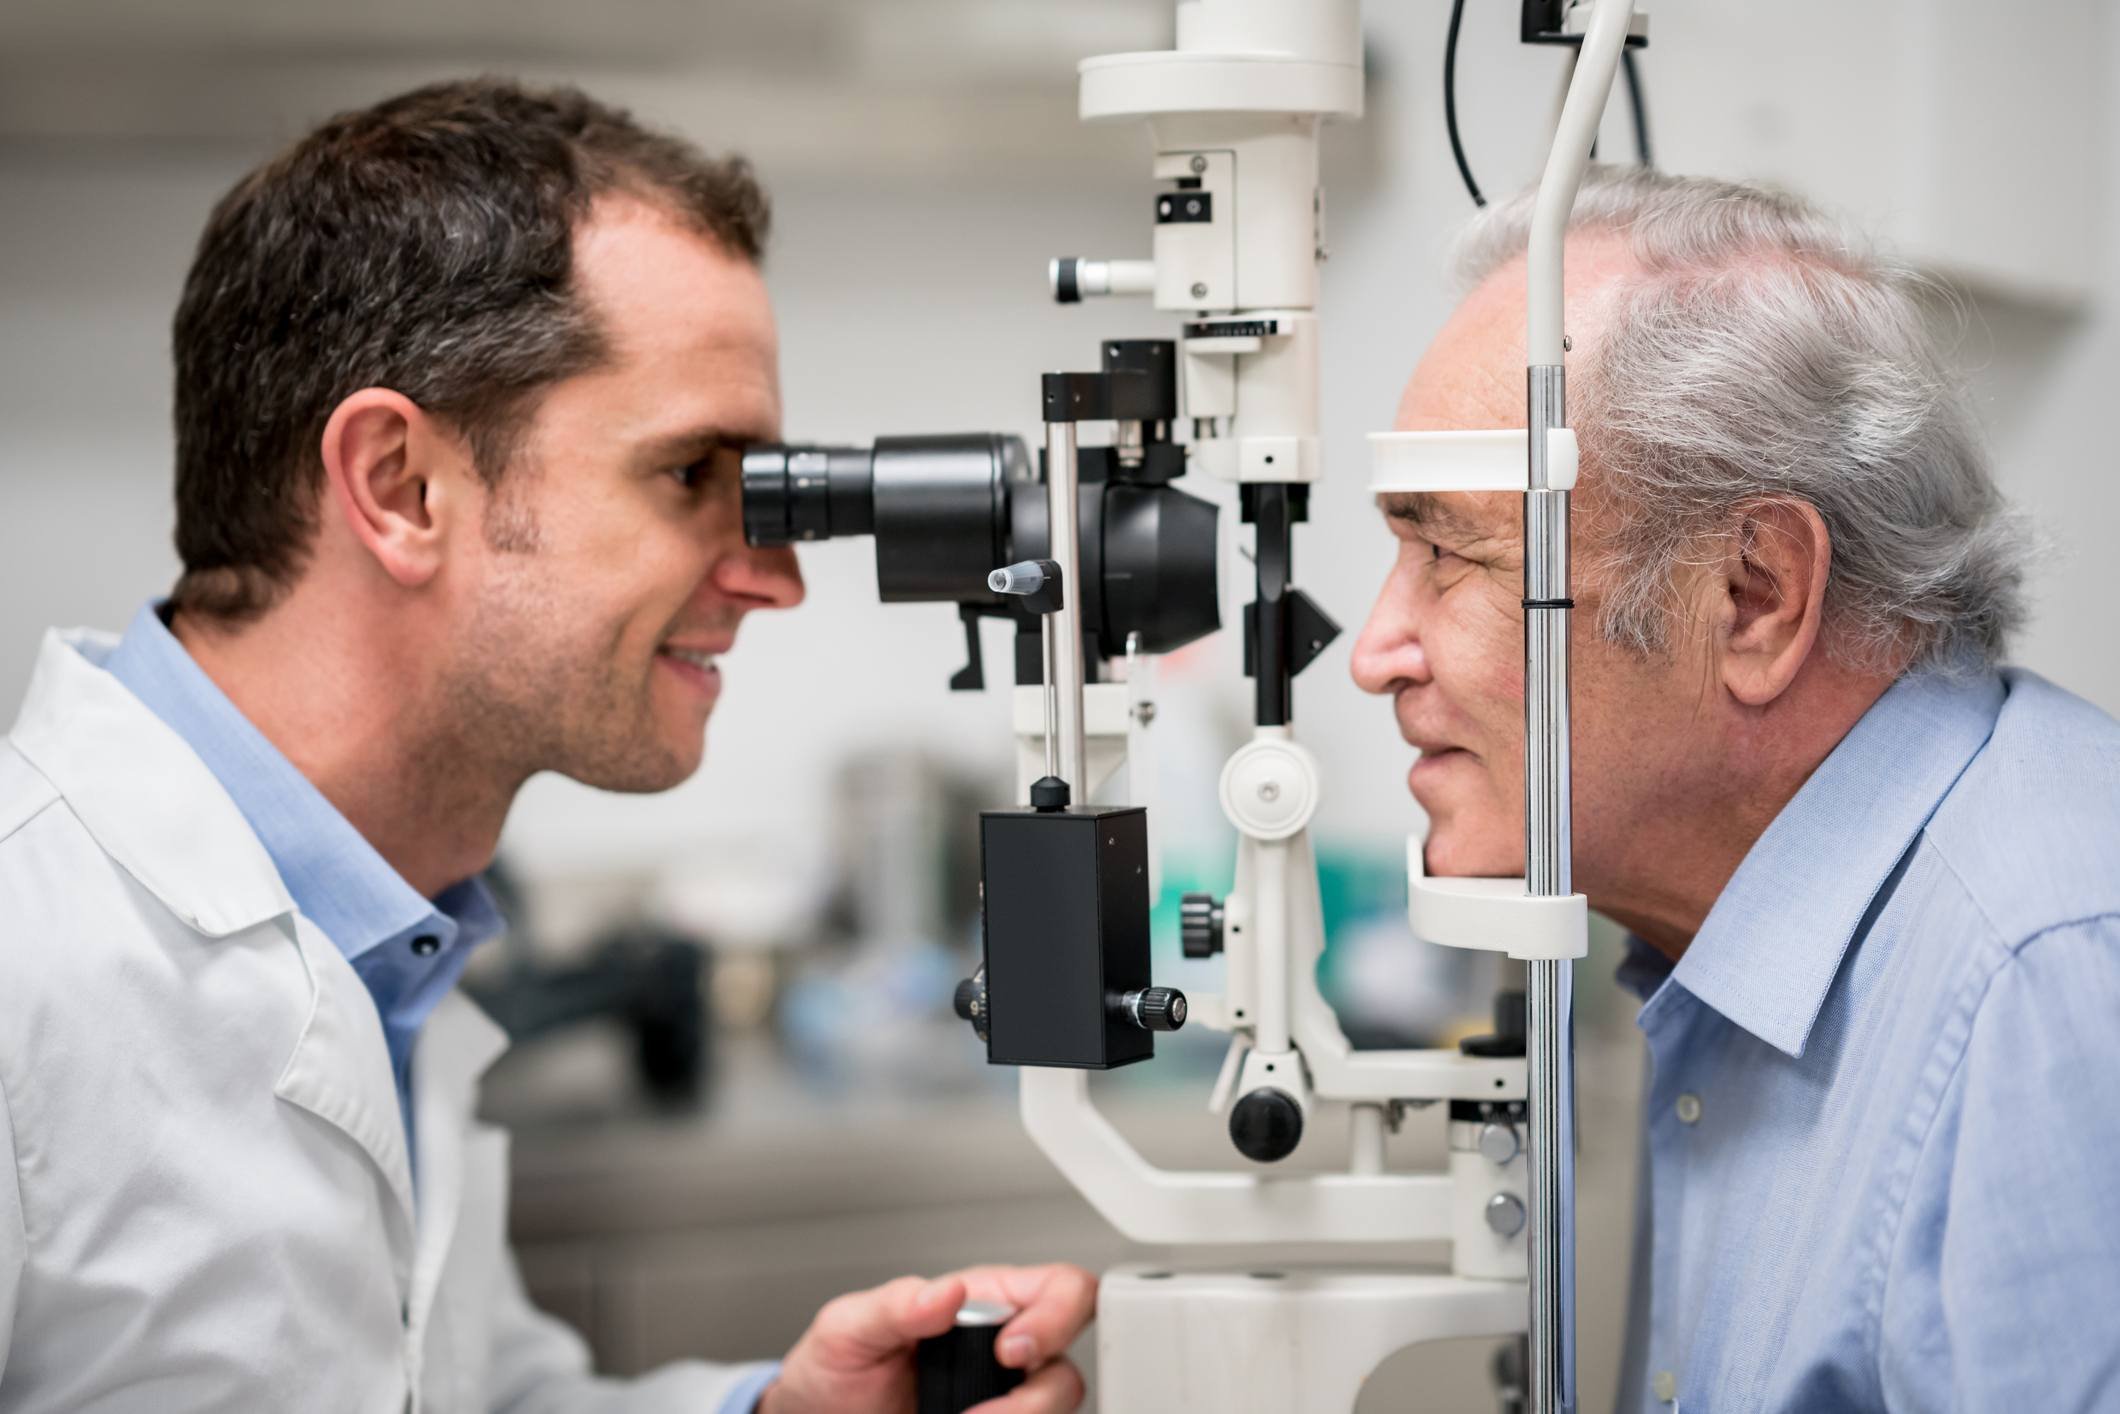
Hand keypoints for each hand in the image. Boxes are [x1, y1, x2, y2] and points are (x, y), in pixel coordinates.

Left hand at [758, 1263, 1094, 1413]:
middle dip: (1038, 1396)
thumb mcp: (847, 1328)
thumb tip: (948, 1291)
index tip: (1011, 1350)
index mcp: (981, 1303)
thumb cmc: (834, 1368)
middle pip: (1066, 1364)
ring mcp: (1001, 1397)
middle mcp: (1003, 1350)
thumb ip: (896, 1305)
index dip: (1056, 1316)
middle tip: (986, 1412)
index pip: (1060, 1288)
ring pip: (1055, 1407)